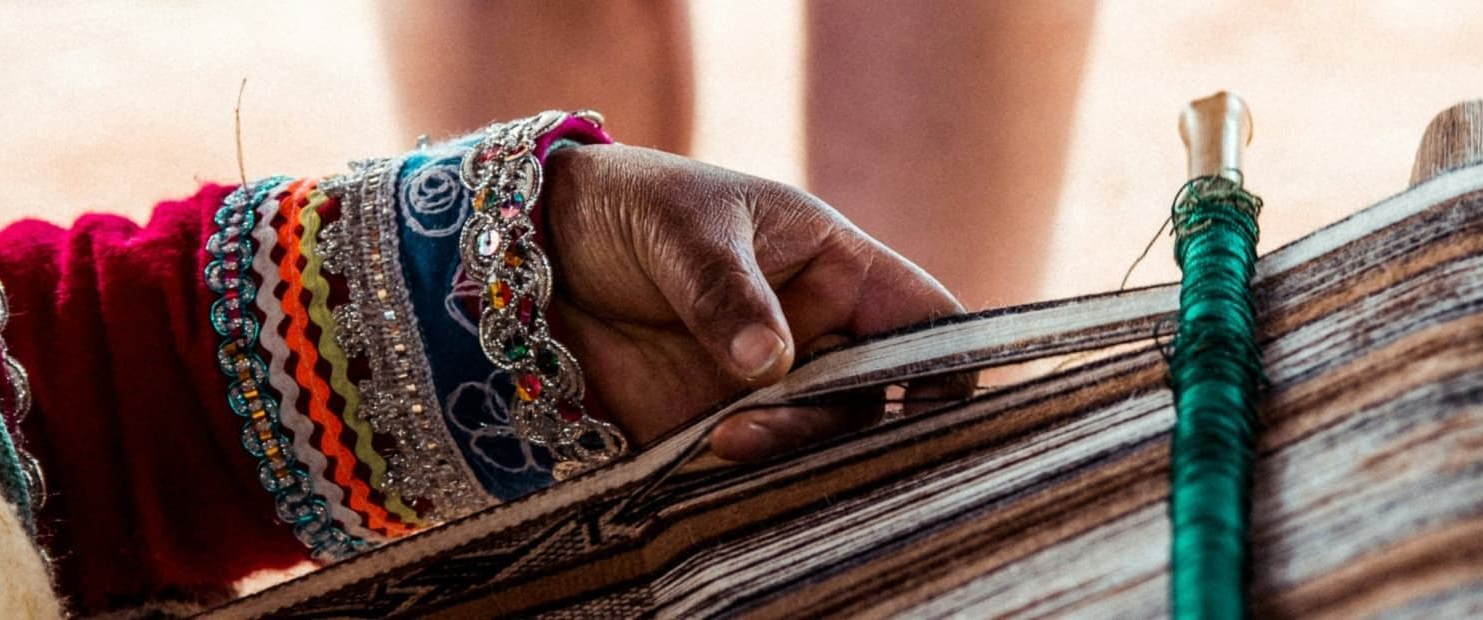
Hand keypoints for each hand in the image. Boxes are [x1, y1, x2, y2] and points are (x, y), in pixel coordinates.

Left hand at [541, 144, 973, 460]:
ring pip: (818, 446)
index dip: (948, 362)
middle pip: (878, 403)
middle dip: (845, 425)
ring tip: (721, 436)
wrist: (534, 252)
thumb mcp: (682, 229)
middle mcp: (817, 339)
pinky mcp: (713, 431)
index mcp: (837, 271)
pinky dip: (745, 478)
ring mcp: (769, 391)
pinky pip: (753, 472)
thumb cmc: (631, 209)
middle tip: (773, 420)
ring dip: (787, 452)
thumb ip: (725, 293)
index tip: (928, 398)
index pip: (927, 321)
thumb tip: (771, 364)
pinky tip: (706, 460)